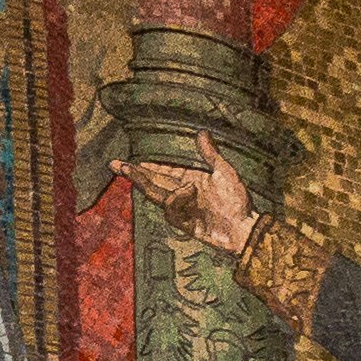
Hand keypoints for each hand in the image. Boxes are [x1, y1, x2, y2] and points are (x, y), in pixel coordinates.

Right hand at [125, 131, 256, 258]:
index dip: (146, 167)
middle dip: (133, 173)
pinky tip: (189, 190)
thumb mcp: (225, 171)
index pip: (163, 172)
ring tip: (131, 169)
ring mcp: (182, 209)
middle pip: (153, 182)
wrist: (245, 227)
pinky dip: (177, 198)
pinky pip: (171, 209)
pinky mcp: (183, 223)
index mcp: (190, 181)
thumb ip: (210, 153)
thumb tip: (201, 132)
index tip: (129, 161)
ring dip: (142, 181)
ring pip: (156, 194)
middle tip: (114, 164)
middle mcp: (182, 194)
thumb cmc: (238, 201)